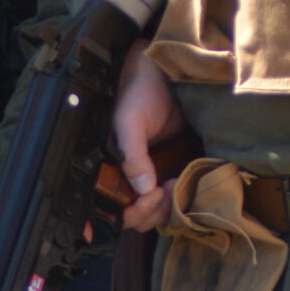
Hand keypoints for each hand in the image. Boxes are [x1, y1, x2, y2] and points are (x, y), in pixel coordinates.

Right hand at [112, 41, 187, 232]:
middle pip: (134, 216)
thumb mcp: (130, 122)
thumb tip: (142, 188)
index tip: (140, 204)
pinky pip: (173, 200)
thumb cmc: (139, 91)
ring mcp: (150, 177)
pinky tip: (181, 183)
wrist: (167, 74)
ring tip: (174, 184)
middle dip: (149, 211)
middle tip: (163, 190)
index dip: (122, 214)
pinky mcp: (172, 172)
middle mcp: (127, 177)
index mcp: (108, 167)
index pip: (109, 207)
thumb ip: (132, 154)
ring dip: (165, 207)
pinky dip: (178, 200)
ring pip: (155, 212)